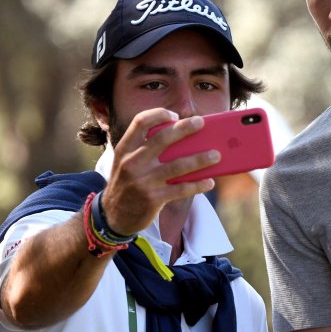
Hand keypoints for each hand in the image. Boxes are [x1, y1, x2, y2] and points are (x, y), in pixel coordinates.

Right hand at [101, 108, 220, 234]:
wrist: (114, 216)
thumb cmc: (128, 183)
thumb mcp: (128, 163)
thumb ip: (147, 149)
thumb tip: (186, 141)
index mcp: (125, 149)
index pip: (140, 122)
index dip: (158, 114)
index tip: (174, 115)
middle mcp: (132, 162)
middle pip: (162, 139)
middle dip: (185, 128)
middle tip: (201, 122)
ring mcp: (143, 181)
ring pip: (178, 166)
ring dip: (200, 159)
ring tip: (216, 155)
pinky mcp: (153, 199)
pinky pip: (181, 189)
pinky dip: (198, 185)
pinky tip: (210, 182)